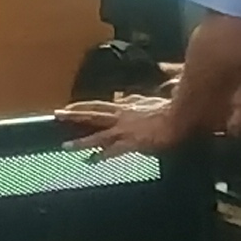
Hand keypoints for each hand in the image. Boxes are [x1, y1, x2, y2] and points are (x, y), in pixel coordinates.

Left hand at [57, 93, 188, 159]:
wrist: (183, 115)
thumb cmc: (175, 104)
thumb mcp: (160, 93)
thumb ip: (150, 90)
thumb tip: (148, 79)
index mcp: (130, 105)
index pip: (105, 105)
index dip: (89, 106)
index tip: (75, 107)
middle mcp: (124, 115)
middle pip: (94, 112)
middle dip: (75, 113)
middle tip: (58, 113)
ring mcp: (126, 129)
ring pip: (98, 135)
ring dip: (81, 141)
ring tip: (66, 146)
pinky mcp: (132, 141)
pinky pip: (114, 150)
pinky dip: (102, 156)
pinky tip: (91, 161)